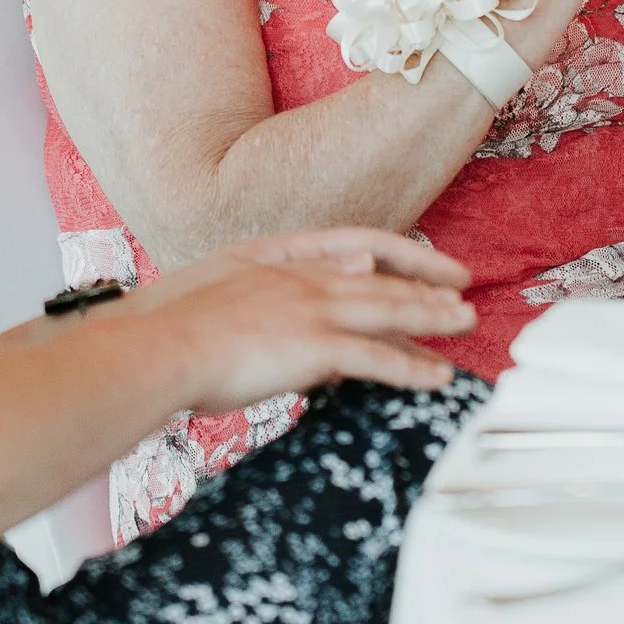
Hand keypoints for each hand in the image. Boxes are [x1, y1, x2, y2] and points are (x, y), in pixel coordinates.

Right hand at [136, 228, 475, 411]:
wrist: (156, 345)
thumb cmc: (172, 326)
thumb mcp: (224, 289)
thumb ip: (270, 292)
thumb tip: (301, 304)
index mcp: (278, 259)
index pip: (353, 246)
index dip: (395, 255)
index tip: (421, 263)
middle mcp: (302, 278)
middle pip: (380, 280)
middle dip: (426, 288)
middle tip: (462, 295)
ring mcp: (311, 309)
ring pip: (389, 311)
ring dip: (432, 318)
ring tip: (466, 324)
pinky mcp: (314, 346)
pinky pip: (378, 359)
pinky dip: (413, 368)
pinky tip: (438, 377)